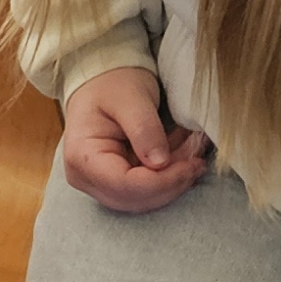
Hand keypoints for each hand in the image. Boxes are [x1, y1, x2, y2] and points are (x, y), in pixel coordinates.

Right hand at [59, 67, 213, 213]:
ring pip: (143, 200)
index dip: (162, 181)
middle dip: (171, 183)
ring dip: (173, 181)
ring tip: (194, 154)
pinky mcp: (114, 183)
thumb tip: (161, 163)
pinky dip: (169, 178)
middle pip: (134, 198)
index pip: (124, 185)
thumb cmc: (112, 84)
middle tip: (198, 158)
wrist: (101, 82)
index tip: (191, 164)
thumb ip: (145, 129)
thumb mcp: (131, 98)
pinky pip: (145, 191)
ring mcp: (98, 184)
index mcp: (82, 156)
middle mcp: (85, 177)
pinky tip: (184, 159)